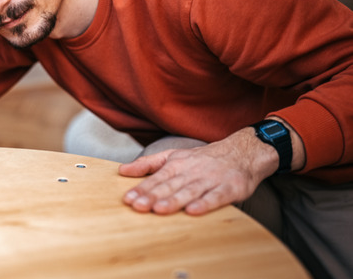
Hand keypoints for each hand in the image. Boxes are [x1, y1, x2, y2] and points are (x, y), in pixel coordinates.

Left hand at [118, 129, 276, 214]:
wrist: (242, 152)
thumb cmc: (202, 159)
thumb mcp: (173, 156)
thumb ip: (148, 164)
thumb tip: (122, 170)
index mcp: (177, 164)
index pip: (157, 178)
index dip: (142, 189)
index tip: (128, 199)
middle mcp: (192, 172)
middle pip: (170, 185)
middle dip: (153, 196)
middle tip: (138, 206)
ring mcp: (211, 180)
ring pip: (190, 191)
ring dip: (174, 201)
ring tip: (159, 210)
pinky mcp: (230, 188)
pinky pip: (216, 197)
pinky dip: (205, 204)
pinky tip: (193, 211)